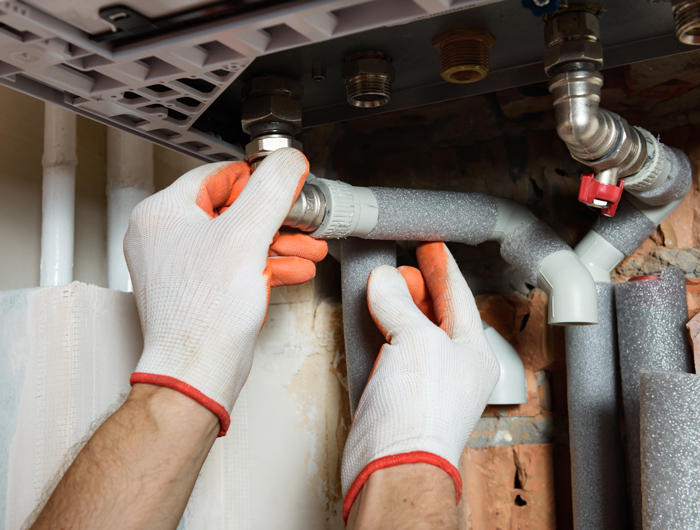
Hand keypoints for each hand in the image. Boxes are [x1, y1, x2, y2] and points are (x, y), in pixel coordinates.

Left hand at [124, 148, 326, 435]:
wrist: (198, 372)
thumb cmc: (205, 315)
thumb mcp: (247, 236)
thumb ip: (272, 190)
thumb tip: (288, 160)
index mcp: (162, 213)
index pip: (219, 176)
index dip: (260, 180)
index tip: (288, 184)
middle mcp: (165, 236)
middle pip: (233, 209)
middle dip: (278, 219)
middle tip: (303, 221)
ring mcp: (179, 265)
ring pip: (238, 239)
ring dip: (278, 243)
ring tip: (309, 248)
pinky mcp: (196, 289)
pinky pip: (235, 264)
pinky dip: (265, 265)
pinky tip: (293, 268)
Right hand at [341, 242, 498, 520]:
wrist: (391, 465)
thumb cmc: (420, 416)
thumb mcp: (416, 342)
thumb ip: (400, 304)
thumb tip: (385, 280)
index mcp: (474, 353)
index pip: (460, 298)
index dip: (444, 268)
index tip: (431, 247)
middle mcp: (452, 366)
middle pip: (437, 313)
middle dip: (421, 285)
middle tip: (405, 262)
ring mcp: (424, 381)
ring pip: (412, 330)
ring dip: (399, 305)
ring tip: (386, 283)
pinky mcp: (396, 392)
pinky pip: (390, 350)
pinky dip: (380, 329)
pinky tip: (370, 317)